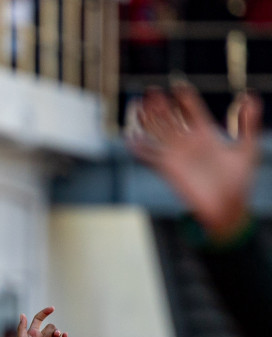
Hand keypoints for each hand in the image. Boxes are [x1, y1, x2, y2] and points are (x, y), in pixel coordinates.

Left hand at [13, 307, 67, 336]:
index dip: (45, 313)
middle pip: (49, 327)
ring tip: (56, 336)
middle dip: (48, 332)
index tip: (52, 308)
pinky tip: (65, 335)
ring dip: (56, 333)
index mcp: (32, 335)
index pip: (39, 320)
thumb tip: (22, 314)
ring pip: (56, 334)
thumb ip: (22, 328)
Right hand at [128, 83, 260, 242]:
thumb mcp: (248, 147)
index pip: (192, 112)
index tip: (178, 86)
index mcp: (206, 135)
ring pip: (158, 133)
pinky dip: (139, 148)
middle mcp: (188, 143)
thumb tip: (250, 97)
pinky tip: (130, 138)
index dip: (184, 99)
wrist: (227, 207)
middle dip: (161, 106)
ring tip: (139, 105)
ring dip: (148, 120)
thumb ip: (249, 123)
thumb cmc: (239, 180)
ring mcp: (177, 156)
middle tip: (152, 91)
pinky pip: (150, 157)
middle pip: (171, 119)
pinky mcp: (168, 169)